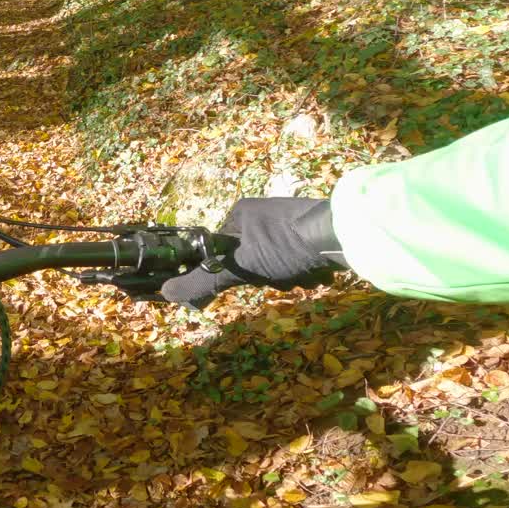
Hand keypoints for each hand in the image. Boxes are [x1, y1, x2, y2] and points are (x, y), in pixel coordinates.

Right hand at [160, 198, 345, 309]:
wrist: (342, 234)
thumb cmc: (287, 245)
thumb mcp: (243, 266)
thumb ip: (205, 281)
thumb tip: (166, 293)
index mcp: (241, 214)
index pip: (222, 252)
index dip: (236, 270)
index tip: (250, 276)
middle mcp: (262, 215)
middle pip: (250, 261)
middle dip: (268, 276)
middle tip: (281, 274)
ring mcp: (287, 223)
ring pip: (274, 265)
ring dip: (288, 277)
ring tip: (302, 272)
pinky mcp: (309, 234)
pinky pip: (296, 261)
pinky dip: (304, 272)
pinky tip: (315, 271)